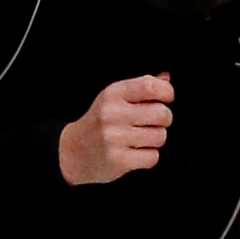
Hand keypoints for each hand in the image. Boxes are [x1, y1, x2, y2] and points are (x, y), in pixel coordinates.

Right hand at [59, 73, 173, 184]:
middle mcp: (113, 114)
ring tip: (141, 138)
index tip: (166, 98)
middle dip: (164, 119)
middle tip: (153, 122)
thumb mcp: (114, 98)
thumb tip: (166, 78)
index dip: (166, 92)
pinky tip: (135, 152)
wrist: (73, 151)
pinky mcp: (118, 160)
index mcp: (113, 94)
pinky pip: (152, 157)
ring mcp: (114, 138)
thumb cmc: (99, 122)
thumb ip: (141, 87)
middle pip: (162, 114)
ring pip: (160, 136)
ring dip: (155, 139)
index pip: (150, 86)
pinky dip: (148, 156)